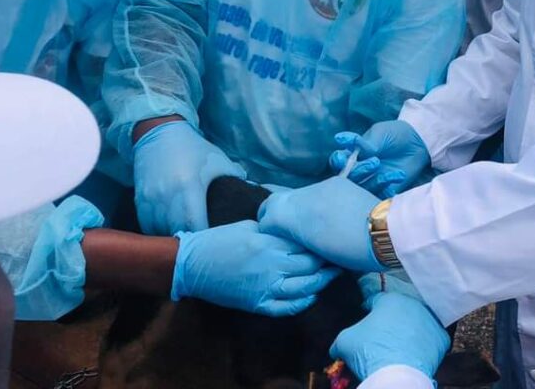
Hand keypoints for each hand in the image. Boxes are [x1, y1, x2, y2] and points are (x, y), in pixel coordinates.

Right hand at [133, 120, 245, 234]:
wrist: (160, 134)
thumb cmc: (194, 149)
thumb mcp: (218, 161)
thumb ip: (236, 177)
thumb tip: (253, 193)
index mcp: (189, 186)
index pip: (194, 223)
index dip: (204, 236)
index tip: (214, 241)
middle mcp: (166, 195)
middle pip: (176, 231)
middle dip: (189, 241)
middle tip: (203, 245)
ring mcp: (150, 199)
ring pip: (158, 231)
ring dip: (172, 237)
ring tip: (187, 241)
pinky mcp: (139, 200)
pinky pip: (147, 225)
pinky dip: (158, 231)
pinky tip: (170, 231)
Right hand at [172, 220, 338, 316]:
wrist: (192, 264)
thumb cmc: (220, 240)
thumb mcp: (251, 226)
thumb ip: (276, 230)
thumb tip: (298, 228)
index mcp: (270, 242)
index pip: (307, 243)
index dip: (323, 242)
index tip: (336, 237)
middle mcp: (271, 265)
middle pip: (311, 266)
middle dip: (328, 261)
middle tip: (342, 256)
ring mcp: (264, 287)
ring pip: (304, 288)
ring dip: (322, 282)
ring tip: (334, 275)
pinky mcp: (256, 304)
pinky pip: (286, 308)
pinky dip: (302, 304)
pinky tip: (311, 296)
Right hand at [258, 176, 383, 272]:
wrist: (384, 232)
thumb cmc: (350, 251)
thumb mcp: (316, 252)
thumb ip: (296, 240)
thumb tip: (290, 236)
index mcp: (293, 216)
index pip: (267, 219)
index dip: (269, 231)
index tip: (278, 241)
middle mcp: (302, 195)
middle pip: (278, 202)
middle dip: (278, 216)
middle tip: (288, 233)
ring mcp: (320, 186)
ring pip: (298, 196)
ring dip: (299, 208)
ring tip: (310, 226)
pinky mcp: (337, 181)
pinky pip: (317, 191)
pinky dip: (316, 202)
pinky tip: (327, 215)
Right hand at [329, 121, 429, 197]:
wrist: (419, 142)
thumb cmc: (395, 135)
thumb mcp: (379, 134)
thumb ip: (363, 143)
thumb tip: (340, 138)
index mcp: (354, 154)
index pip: (338, 162)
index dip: (338, 161)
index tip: (343, 158)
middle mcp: (360, 171)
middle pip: (348, 179)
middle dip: (359, 171)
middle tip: (375, 161)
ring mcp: (372, 182)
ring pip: (362, 190)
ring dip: (373, 179)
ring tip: (383, 165)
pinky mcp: (386, 190)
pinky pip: (380, 195)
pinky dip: (388, 184)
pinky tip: (399, 174)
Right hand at [330, 292, 449, 379]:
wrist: (397, 376)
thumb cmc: (370, 353)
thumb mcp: (345, 341)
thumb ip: (342, 337)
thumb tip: (337, 346)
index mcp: (389, 299)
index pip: (375, 301)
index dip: (367, 312)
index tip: (365, 321)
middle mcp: (413, 304)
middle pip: (397, 311)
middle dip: (389, 322)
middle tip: (381, 338)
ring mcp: (430, 320)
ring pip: (416, 323)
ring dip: (408, 331)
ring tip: (398, 347)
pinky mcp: (441, 338)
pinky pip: (431, 338)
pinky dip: (424, 345)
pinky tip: (414, 353)